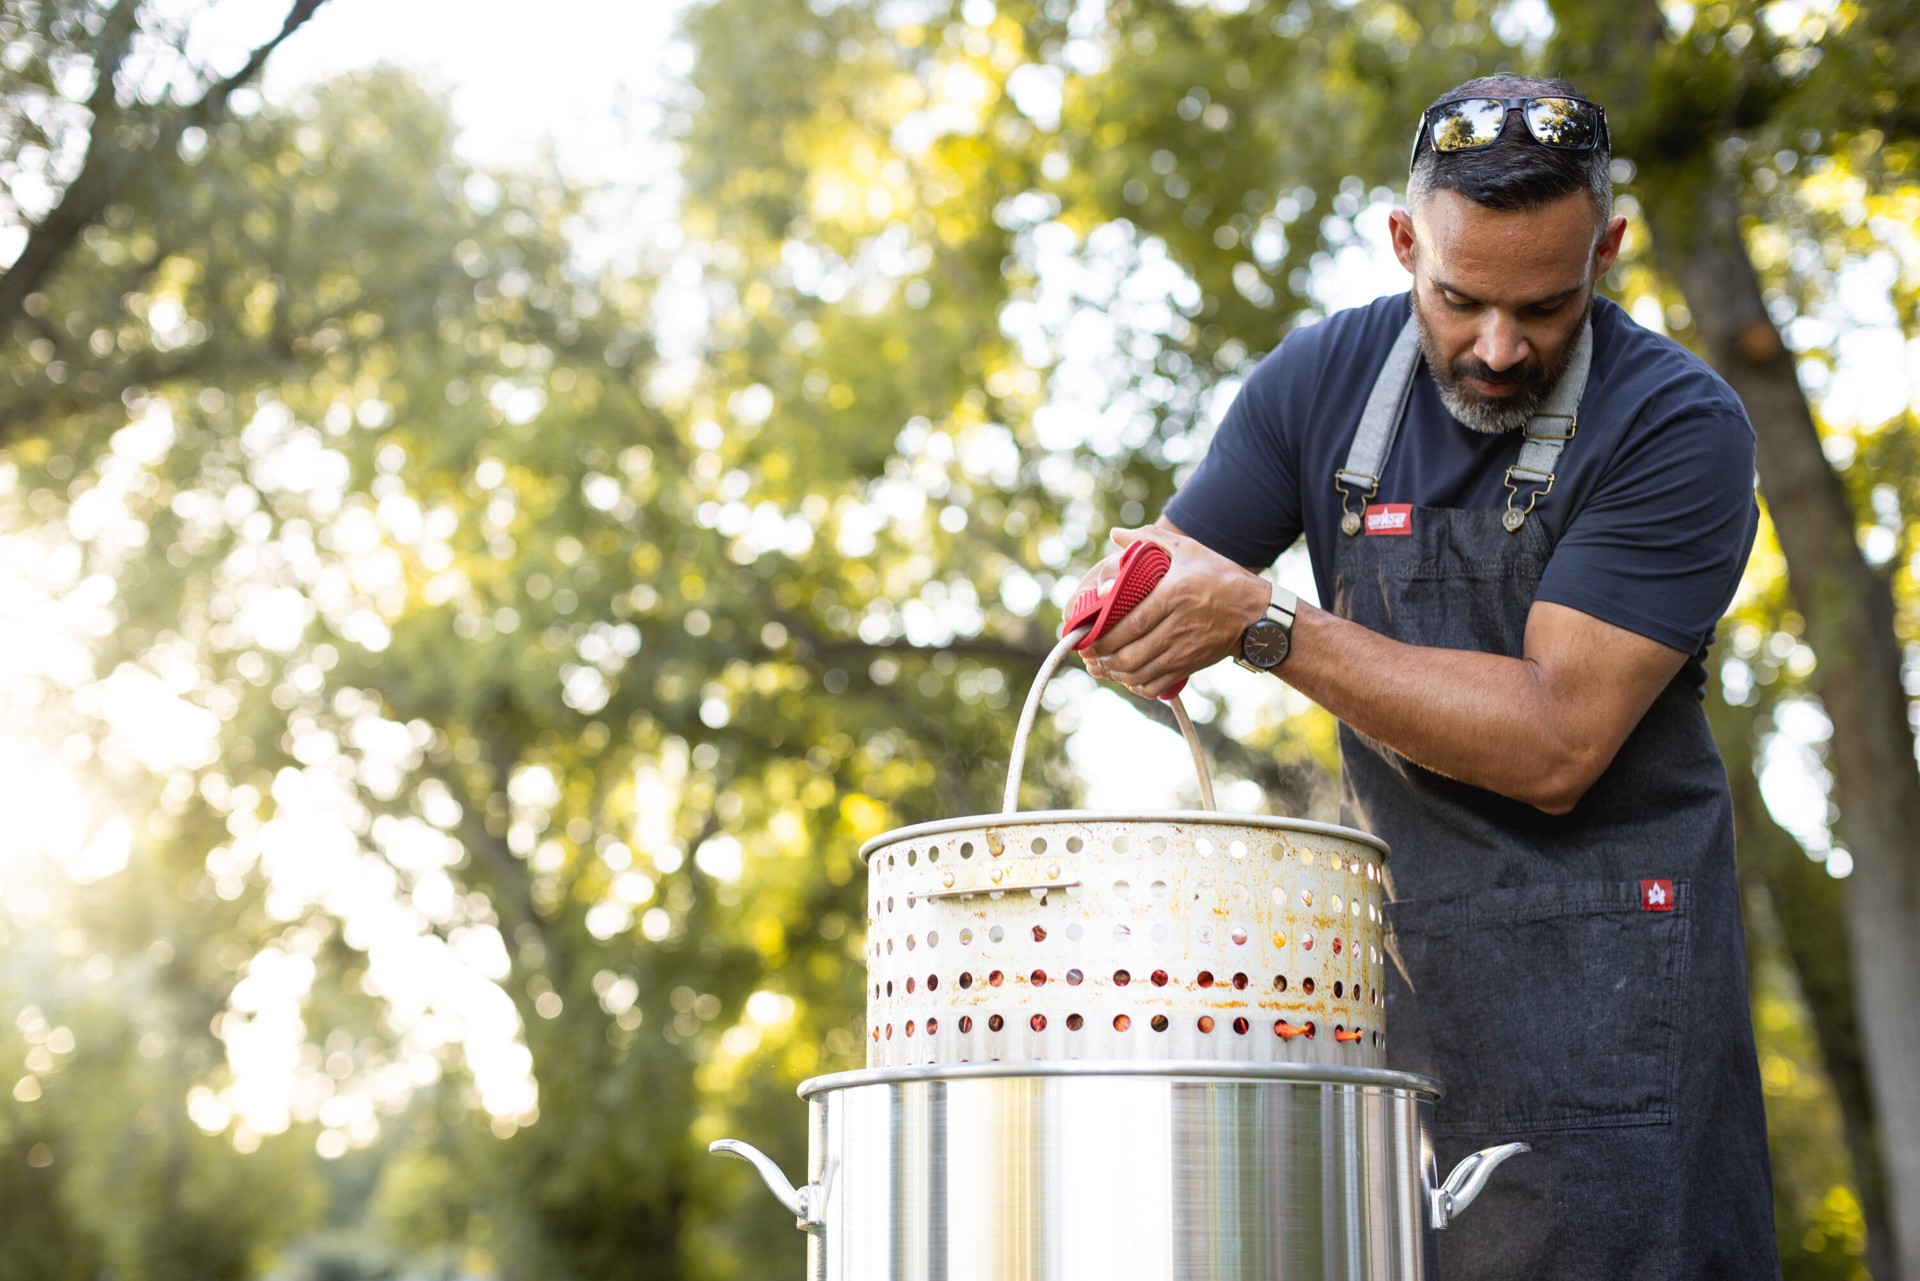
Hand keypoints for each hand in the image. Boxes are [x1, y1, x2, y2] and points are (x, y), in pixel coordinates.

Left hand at [1071, 525, 1271, 698]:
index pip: (1132, 621)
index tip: (1085, 635)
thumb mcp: (1189, 550)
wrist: (1257, 614)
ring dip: (1114, 673)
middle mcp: (1179, 625)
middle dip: (1103, 657)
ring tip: (1100, 665)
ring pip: (1140, 671)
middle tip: (1087, 653)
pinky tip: (1125, 678)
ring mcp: (1184, 649)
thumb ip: (1150, 539)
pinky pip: (1156, 685)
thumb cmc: (1220, 577)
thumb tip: (1114, 534)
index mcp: (1175, 594)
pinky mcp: (1189, 665)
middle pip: (1131, 652)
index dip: (1104, 634)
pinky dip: (1135, 686)